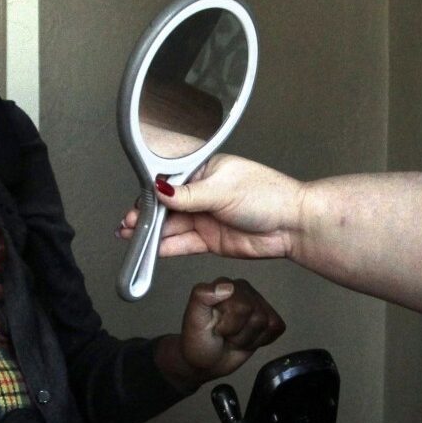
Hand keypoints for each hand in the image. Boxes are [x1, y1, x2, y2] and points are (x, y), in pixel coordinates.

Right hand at [118, 154, 303, 258]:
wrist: (293, 226)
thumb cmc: (269, 196)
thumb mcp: (223, 190)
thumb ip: (188, 194)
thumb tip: (160, 190)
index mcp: (205, 172)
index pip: (169, 182)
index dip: (150, 194)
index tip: (136, 205)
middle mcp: (202, 194)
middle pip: (166, 206)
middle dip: (145, 216)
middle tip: (128, 225)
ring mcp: (205, 218)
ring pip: (171, 227)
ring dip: (152, 233)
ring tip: (131, 238)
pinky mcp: (209, 240)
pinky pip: (182, 244)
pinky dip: (166, 247)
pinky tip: (151, 250)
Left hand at [155, 277, 285, 392]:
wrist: (205, 361)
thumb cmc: (198, 339)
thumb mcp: (193, 318)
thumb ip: (202, 296)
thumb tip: (228, 286)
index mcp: (225, 284)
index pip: (241, 306)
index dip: (228, 325)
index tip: (215, 327)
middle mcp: (244, 289)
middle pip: (257, 316)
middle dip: (238, 333)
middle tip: (224, 334)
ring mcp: (258, 303)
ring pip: (267, 324)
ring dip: (246, 339)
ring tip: (232, 337)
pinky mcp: (269, 317)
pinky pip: (276, 328)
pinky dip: (260, 341)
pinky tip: (245, 339)